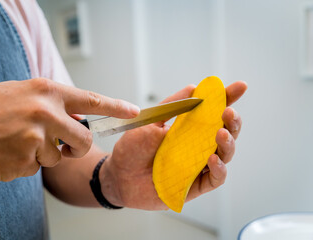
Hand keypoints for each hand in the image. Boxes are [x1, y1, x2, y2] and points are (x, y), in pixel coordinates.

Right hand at [0, 78, 138, 180]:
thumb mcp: (21, 93)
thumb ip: (52, 103)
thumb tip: (76, 116)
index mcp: (46, 91)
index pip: (91, 100)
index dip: (116, 107)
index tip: (134, 111)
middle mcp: (46, 112)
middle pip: (84, 139)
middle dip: (76, 147)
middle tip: (62, 146)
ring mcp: (37, 138)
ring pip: (59, 157)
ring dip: (43, 155)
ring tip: (17, 142)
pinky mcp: (27, 160)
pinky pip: (38, 167)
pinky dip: (27, 163)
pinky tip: (7, 152)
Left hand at [101, 81, 246, 209]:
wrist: (118, 175)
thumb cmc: (133, 148)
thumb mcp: (150, 121)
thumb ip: (172, 106)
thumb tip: (194, 87)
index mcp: (188, 129)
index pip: (212, 112)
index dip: (227, 99)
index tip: (240, 86)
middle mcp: (196, 146)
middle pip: (224, 133)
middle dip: (232, 122)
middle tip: (229, 112)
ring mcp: (196, 166)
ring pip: (224, 155)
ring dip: (227, 143)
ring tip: (221, 133)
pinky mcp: (193, 185)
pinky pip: (214, 179)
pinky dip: (218, 169)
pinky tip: (212, 159)